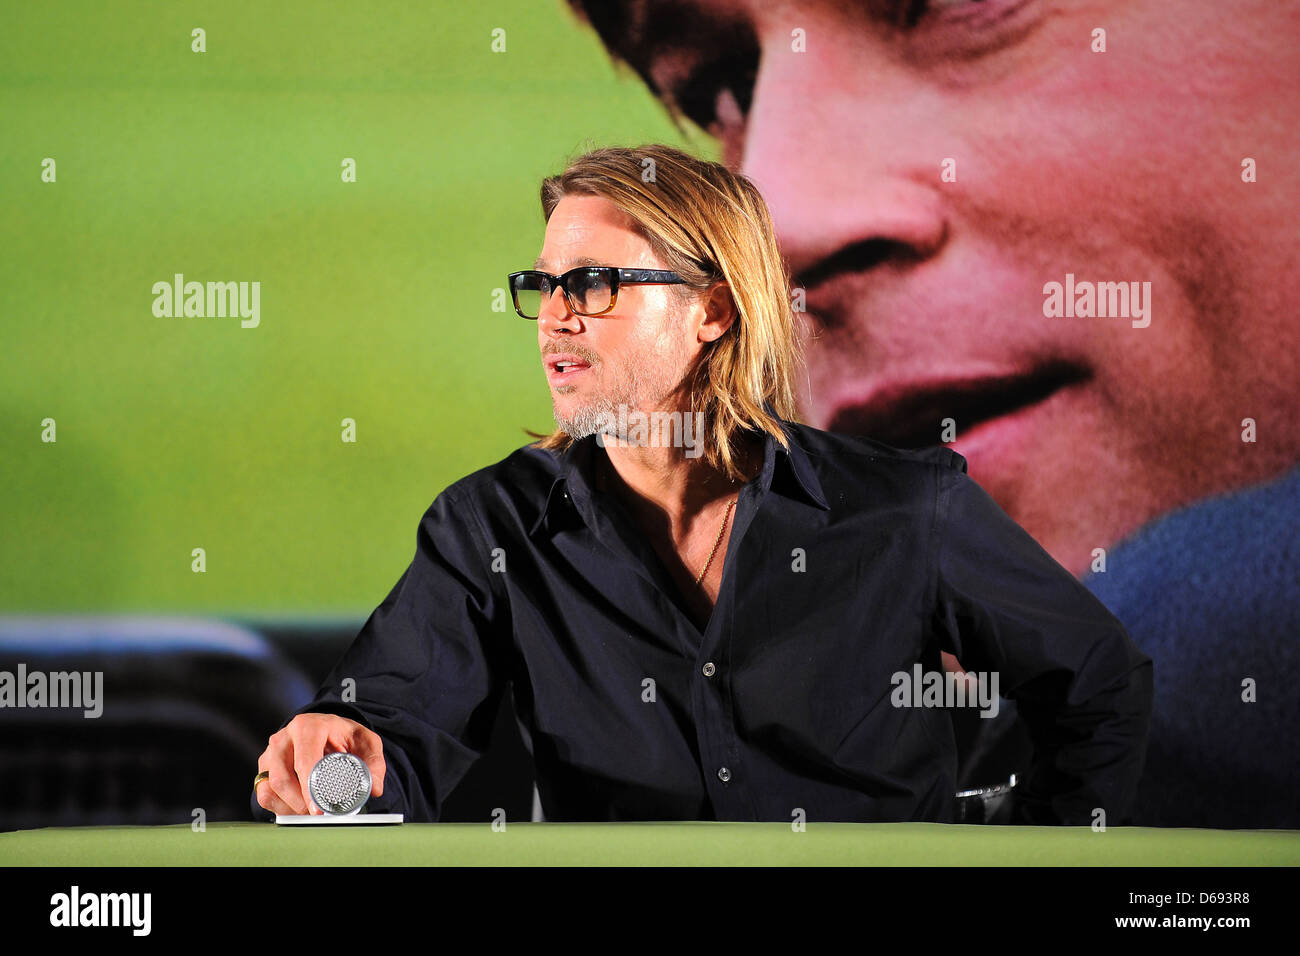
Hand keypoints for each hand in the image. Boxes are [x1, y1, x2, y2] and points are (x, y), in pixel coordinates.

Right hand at [254, 713, 385, 815]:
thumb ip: (374, 763)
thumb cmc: (344, 736)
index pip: (305, 761)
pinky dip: (280, 807)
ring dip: (291, 807)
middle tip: (319, 816)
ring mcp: (271, 753)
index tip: (319, 810)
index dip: (310, 788)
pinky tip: (298, 809)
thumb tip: (374, 788)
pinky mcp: (264, 768)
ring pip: (271, 788)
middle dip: (300, 803)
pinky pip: (264, 794)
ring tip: (311, 813)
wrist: (327, 730)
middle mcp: (284, 738)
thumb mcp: (365, 742)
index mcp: (308, 727)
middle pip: (283, 778)